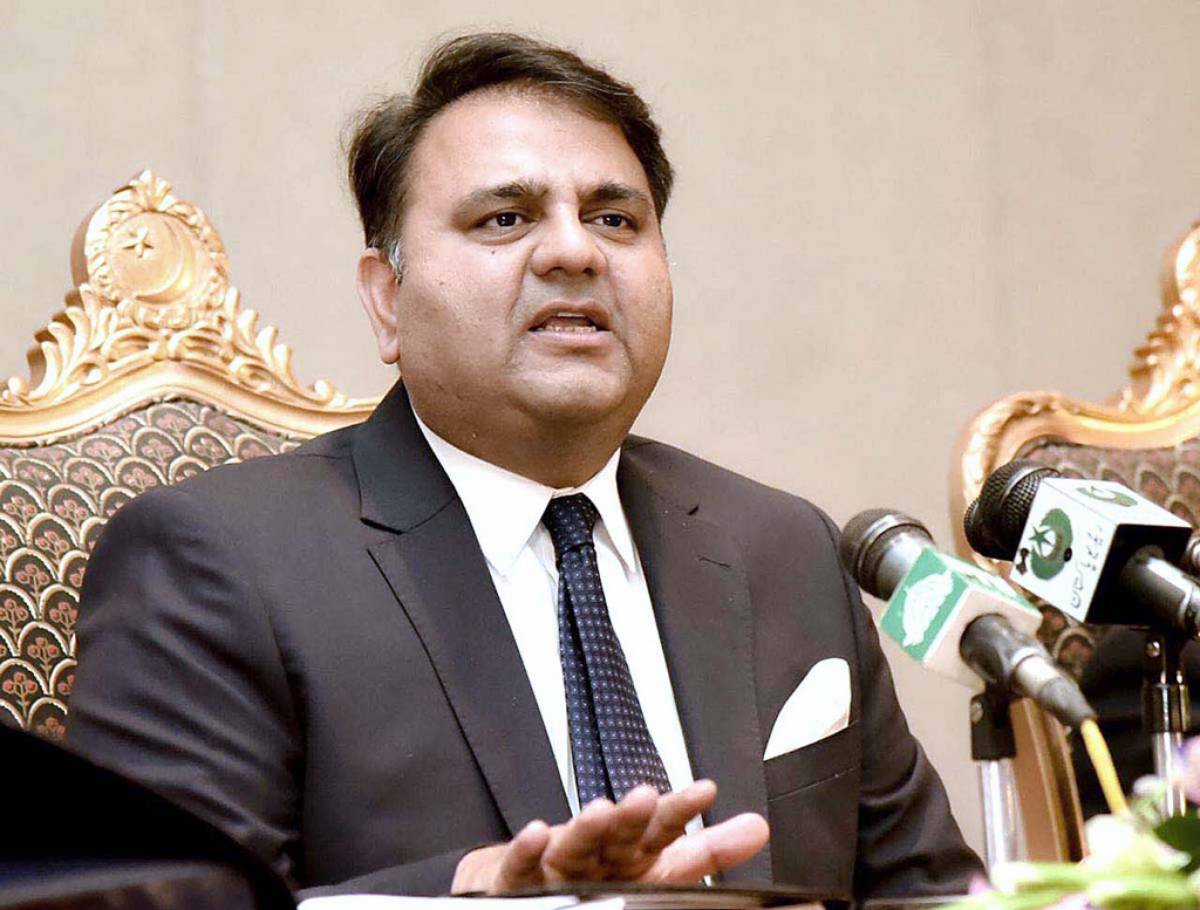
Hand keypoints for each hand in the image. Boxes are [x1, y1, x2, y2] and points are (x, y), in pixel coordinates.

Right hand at [450, 779, 768, 893]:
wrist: (531, 884)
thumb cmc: (599, 875)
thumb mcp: (660, 867)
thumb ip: (709, 850)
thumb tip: (758, 827)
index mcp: (636, 853)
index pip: (663, 829)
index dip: (682, 810)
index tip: (705, 791)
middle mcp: (601, 854)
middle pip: (620, 833)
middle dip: (633, 815)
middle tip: (646, 798)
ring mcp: (562, 866)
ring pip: (576, 843)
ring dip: (588, 826)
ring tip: (601, 812)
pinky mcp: (521, 880)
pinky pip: (523, 867)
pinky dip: (528, 849)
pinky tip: (537, 834)